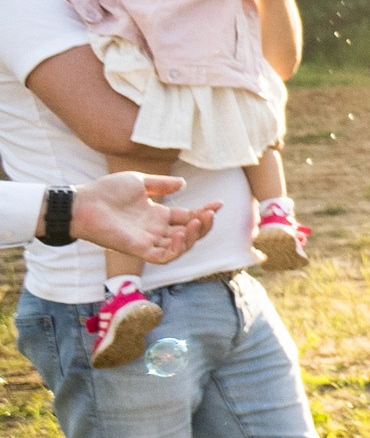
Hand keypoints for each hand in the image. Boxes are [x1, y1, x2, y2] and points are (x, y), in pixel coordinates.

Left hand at [70, 174, 215, 262]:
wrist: (83, 203)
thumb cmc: (106, 191)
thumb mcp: (139, 181)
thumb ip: (162, 184)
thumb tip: (183, 184)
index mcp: (157, 215)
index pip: (188, 217)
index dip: (205, 211)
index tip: (219, 203)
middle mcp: (156, 230)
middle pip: (189, 233)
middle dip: (204, 225)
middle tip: (210, 213)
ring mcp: (148, 241)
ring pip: (181, 247)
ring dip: (194, 236)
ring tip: (198, 222)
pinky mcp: (138, 250)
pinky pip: (164, 256)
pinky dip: (177, 249)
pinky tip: (181, 233)